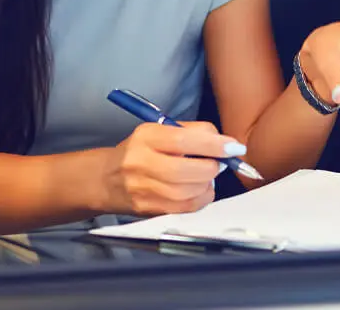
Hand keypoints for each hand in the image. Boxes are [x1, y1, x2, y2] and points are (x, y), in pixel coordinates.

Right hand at [106, 121, 242, 215]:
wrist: (105, 179)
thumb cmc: (139, 151)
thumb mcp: (159, 131)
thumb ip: (191, 132)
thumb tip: (224, 142)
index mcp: (146, 137)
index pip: (183, 140)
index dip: (214, 145)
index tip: (234, 147)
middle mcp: (141, 163)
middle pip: (187, 170)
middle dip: (212, 167)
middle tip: (220, 162)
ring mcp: (143, 189)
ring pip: (188, 192)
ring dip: (207, 183)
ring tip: (206, 175)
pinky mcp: (148, 209)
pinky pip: (185, 208)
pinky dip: (200, 198)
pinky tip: (198, 189)